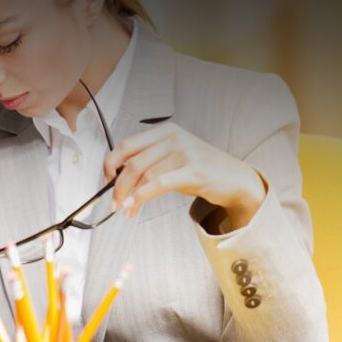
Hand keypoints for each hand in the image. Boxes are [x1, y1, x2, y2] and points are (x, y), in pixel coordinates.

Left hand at [102, 122, 266, 230]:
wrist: (235, 179)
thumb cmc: (200, 170)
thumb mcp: (172, 158)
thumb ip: (149, 162)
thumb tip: (117, 180)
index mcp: (165, 131)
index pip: (126, 145)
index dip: (110, 164)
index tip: (106, 181)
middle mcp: (174, 137)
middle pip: (132, 161)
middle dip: (117, 185)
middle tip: (113, 203)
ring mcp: (185, 152)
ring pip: (143, 174)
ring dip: (128, 196)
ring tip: (125, 210)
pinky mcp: (194, 171)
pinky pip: (159, 183)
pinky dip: (141, 196)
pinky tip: (133, 206)